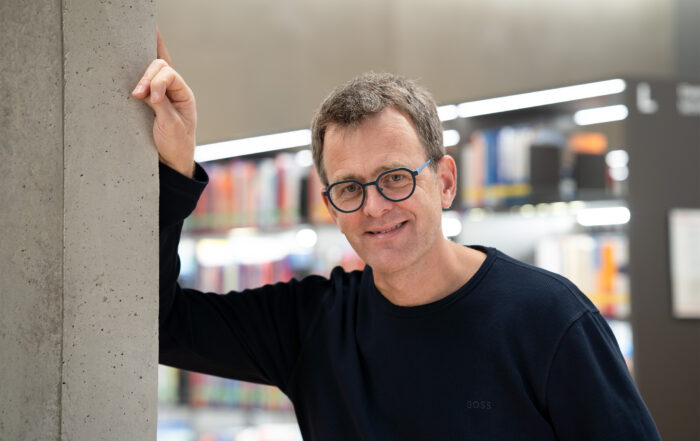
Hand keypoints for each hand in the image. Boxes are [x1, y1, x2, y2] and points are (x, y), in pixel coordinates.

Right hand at [132, 29, 196, 177]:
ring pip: (152, 72)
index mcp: (185, 95)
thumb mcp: (170, 124)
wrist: (172, 161)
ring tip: (134, 94)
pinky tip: (135, 77)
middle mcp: (175, 91)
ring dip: (141, 78)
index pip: (170, 75)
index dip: (157, 82)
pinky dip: (139, 78)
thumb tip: (146, 87)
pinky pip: (146, 83)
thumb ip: (161, 103)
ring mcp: (162, 94)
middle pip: (160, 68)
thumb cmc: (177, 144)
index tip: (151, 99)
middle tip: (136, 94)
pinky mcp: (150, 100)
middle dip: (147, 78)